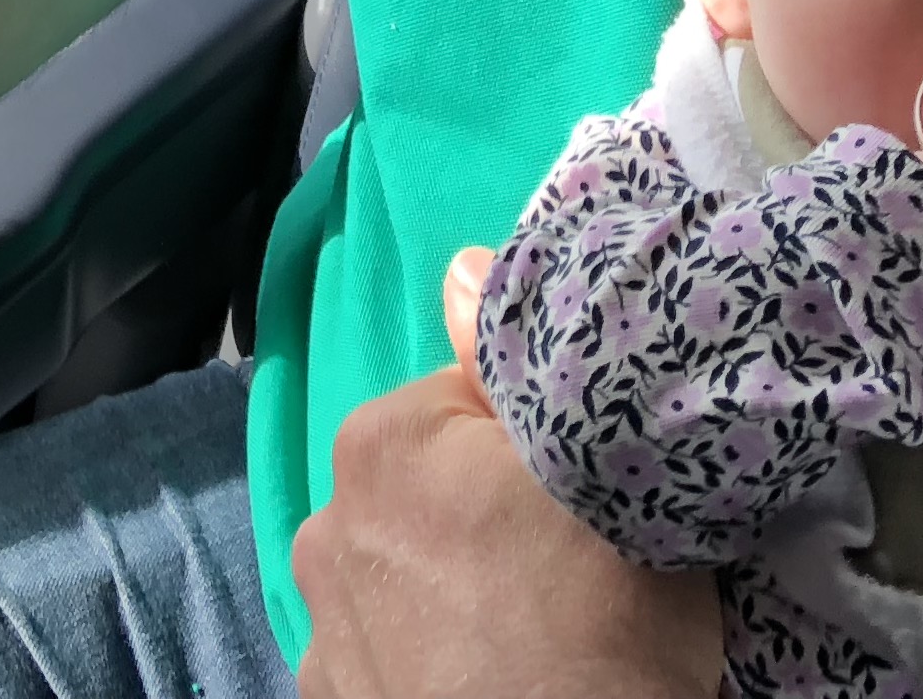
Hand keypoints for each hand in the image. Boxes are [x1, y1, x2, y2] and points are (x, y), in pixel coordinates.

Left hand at [287, 251, 723, 698]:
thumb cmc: (602, 624)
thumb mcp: (595, 472)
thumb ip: (512, 361)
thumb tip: (461, 265)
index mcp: (381, 442)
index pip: (467, 407)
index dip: (533, 447)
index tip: (578, 496)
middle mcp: (324, 525)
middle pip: (424, 488)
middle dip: (477, 512)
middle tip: (559, 570)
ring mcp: (320, 628)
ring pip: (400, 572)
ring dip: (441, 586)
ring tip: (519, 634)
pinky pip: (385, 651)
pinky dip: (422, 658)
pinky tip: (479, 675)